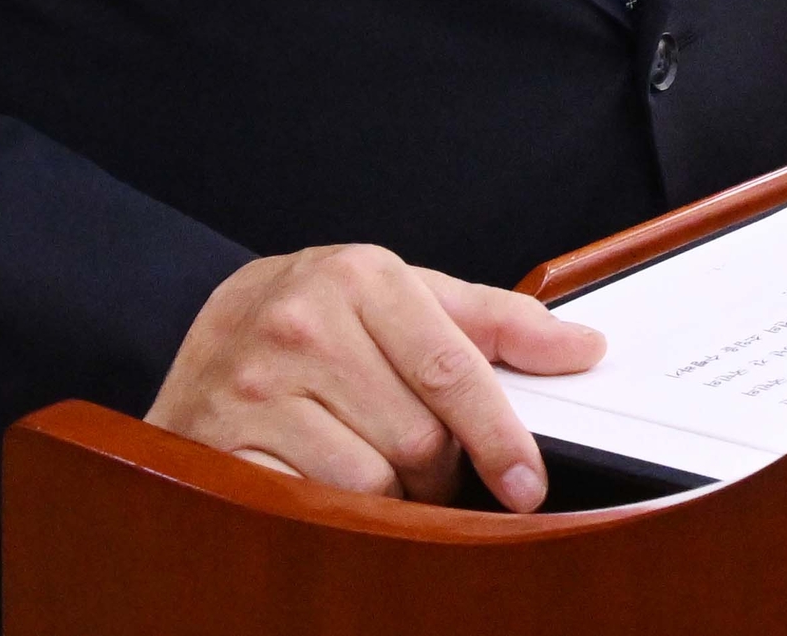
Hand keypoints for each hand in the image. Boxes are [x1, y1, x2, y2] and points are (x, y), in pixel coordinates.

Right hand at [149, 245, 604, 511]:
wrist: (204, 333)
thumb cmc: (316, 317)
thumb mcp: (401, 297)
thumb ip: (494, 322)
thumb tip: (582, 348)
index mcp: (359, 275)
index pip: (452, 367)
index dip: (499, 434)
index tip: (528, 482)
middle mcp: (303, 322)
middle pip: (418, 436)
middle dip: (441, 470)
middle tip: (431, 467)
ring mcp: (255, 386)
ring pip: (370, 480)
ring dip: (391, 496)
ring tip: (374, 467)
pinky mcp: (222, 445)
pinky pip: (313, 505)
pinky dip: (337, 511)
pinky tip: (328, 485)